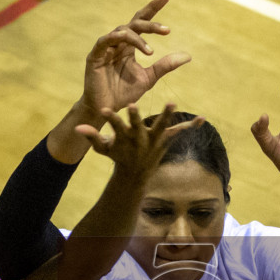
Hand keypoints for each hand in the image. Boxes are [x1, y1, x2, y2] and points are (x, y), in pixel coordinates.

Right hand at [76, 103, 202, 179]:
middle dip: (135, 116)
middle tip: (133, 106)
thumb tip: (76, 128)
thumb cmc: (117, 156)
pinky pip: (179, 133)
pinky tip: (202, 119)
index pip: (115, 126)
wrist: (135, 175)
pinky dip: (190, 126)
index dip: (110, 118)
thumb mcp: (104, 149)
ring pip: (160, 126)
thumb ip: (92, 137)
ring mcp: (153, 140)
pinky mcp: (165, 141)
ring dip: (166, 115)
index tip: (104, 109)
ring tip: (172, 103)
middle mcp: (139, 138)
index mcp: (124, 137)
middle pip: (137, 125)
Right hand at [81, 0, 191, 116]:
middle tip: (166, 30)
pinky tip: (129, 44)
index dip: (152, 9)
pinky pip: (105, 40)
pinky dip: (117, 39)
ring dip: (137, 38)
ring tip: (151, 52)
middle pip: (134, 24)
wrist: (106, 110)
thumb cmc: (124, 94)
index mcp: (129, 46)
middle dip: (150, 23)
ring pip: (122, 31)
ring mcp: (105, 48)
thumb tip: (188, 56)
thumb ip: (165, 65)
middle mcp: (118, 43)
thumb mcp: (149, 78)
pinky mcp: (95, 56)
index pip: (141, 22)